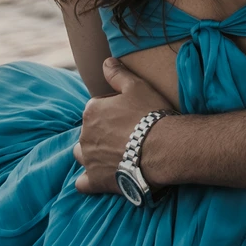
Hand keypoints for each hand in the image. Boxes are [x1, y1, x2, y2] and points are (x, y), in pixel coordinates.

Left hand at [74, 58, 174, 194]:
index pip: (96, 108)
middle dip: (102, 132)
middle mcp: (84, 135)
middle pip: (89, 132)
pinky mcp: (95, 181)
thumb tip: (105, 62)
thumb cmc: (151, 114)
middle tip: (127, 135)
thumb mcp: (137, 86)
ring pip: (82, 155)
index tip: (129, 115)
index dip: (112, 110)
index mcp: (91, 111)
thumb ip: (117, 74)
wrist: (163, 147)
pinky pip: (82, 183)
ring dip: (92, 153)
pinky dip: (88, 180)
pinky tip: (100, 177)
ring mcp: (88, 160)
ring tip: (114, 153)